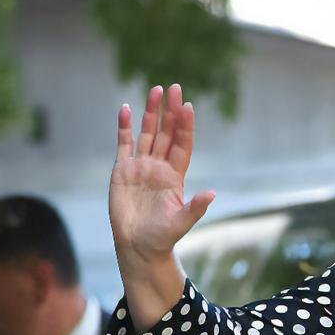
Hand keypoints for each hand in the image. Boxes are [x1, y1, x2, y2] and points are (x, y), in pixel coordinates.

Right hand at [110, 83, 215, 266]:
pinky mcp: (122, 171)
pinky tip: (127, 109)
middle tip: (174, 88)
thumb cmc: (161, 238)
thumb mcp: (181, 223)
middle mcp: (159, 167)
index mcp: (175, 176)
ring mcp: (140, 167)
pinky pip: (124, 143)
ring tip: (155, 90)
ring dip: (150, 112)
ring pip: (146, 133)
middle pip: (166, 133)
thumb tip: (212, 193)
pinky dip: (125, 126)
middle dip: (170, 111)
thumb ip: (195, 208)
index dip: (185, 127)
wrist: (137, 246)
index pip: (182, 145)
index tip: (188, 107)